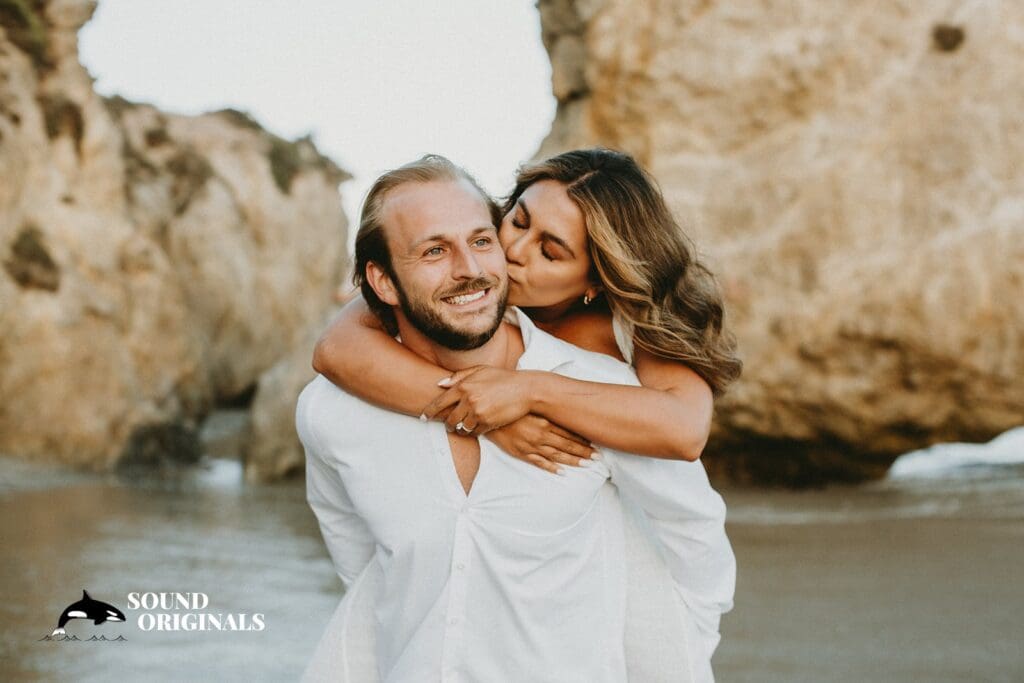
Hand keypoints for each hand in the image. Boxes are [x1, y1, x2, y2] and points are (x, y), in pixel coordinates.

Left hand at [421, 366, 536, 433]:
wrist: (525, 389)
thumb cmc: (503, 378)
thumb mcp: (481, 370)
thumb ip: (460, 376)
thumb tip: (440, 384)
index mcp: (464, 386)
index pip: (440, 402)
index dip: (429, 411)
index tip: (423, 417)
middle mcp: (468, 399)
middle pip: (449, 419)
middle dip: (447, 424)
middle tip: (448, 425)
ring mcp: (478, 412)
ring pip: (461, 427)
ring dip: (460, 429)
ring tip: (462, 428)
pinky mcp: (487, 423)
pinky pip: (474, 432)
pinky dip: (473, 432)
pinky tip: (476, 428)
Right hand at [485, 415, 595, 474]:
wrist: (490, 415)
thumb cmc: (512, 406)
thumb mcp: (531, 405)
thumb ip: (547, 409)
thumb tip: (564, 408)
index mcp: (544, 421)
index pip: (569, 432)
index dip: (583, 439)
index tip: (596, 444)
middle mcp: (540, 435)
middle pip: (567, 445)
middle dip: (583, 452)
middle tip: (597, 457)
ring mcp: (531, 445)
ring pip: (557, 456)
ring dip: (573, 461)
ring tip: (586, 464)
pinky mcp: (521, 453)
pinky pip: (539, 462)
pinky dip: (551, 468)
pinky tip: (561, 472)